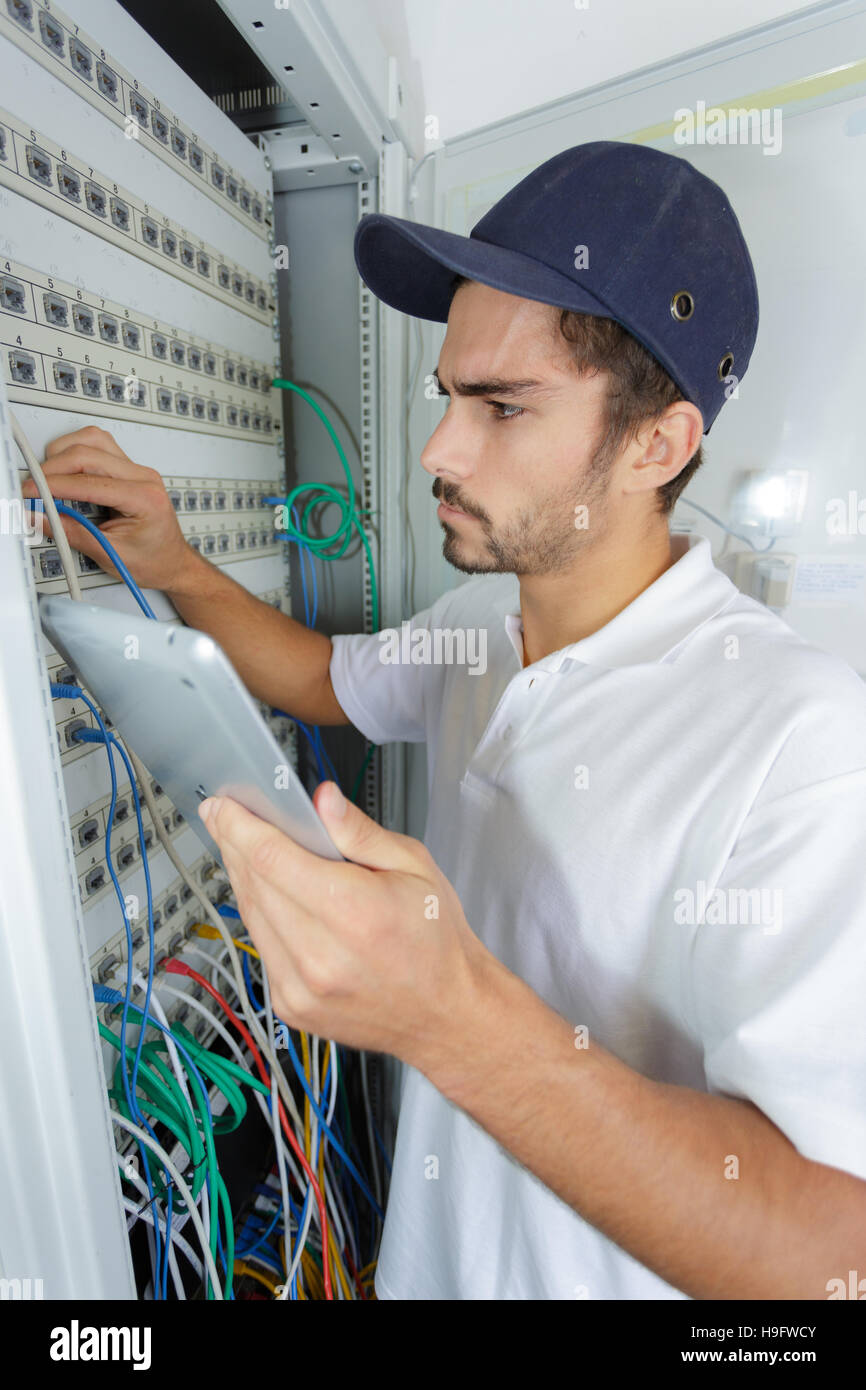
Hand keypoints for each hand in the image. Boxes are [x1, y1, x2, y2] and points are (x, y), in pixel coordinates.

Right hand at [19, 424, 196, 592]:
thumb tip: (39, 517)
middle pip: (89, 453)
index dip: (54, 485)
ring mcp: (137, 469)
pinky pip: (99, 445)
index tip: (31, 493)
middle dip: (53, 468)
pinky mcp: (129, 468)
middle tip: (33, 487)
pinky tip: (66, 470)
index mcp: (145, 498)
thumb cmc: (153, 561)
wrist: (173, 563)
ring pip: (93, 439)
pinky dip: (76, 452)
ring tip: (48, 477)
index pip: (89, 483)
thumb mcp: (110, 554)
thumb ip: (71, 533)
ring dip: (64, 453)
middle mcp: (144, 477)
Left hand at [198, 781, 487, 1065]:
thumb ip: (360, 832)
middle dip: (235, 845)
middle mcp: (321, 955)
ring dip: (243, 879)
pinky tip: (272, 897)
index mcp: (354, 912)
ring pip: (251, 916)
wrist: (447, 1013)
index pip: (273, 859)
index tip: (223, 806)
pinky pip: (261, 948)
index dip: (240, 827)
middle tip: (227, 819)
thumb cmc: (436, 942)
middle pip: (254, 884)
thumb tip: (322, 801)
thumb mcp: (414, 866)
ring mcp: (301, 987)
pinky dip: (260, 917)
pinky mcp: (292, 1006)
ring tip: (246, 851)